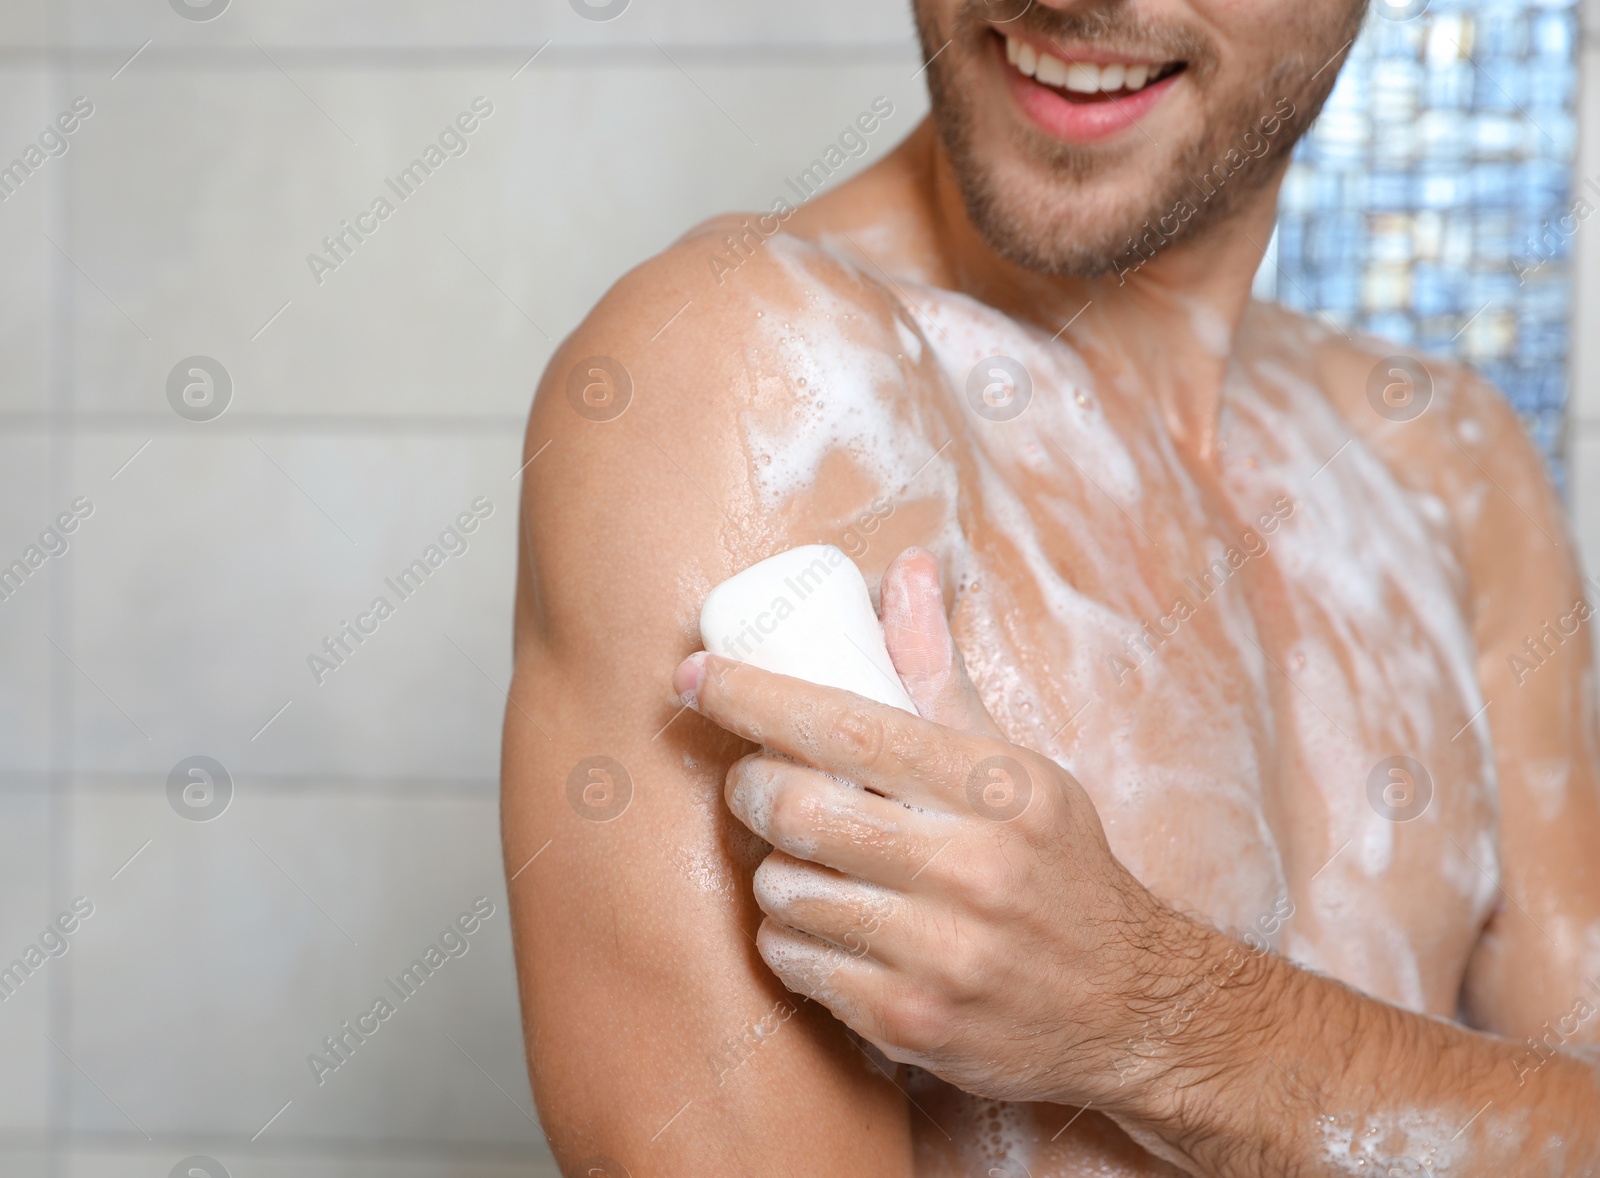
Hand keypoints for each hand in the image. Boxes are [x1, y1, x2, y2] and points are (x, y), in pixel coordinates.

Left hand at [673, 548, 1211, 1113]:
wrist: (1130, 1006)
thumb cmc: (1059, 870)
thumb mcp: (1019, 768)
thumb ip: (942, 677)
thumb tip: (908, 572)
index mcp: (998, 790)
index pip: (848, 725)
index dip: (755, 695)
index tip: (696, 674)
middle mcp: (970, 871)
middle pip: (798, 809)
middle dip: (751, 789)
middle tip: (755, 783)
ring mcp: (939, 955)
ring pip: (783, 890)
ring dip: (772, 868)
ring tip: (806, 861)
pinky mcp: (909, 1023)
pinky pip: (794, 962)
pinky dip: (787, 936)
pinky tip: (825, 924)